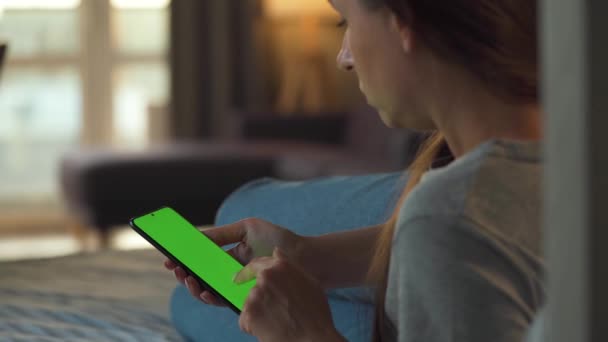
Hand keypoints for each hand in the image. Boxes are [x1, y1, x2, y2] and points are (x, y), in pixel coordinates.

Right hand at [164, 218, 306, 305]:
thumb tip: (195, 238)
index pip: (200, 258)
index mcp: (228, 255)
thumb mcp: (247, 229)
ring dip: (192, 286)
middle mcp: (230, 272)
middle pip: (199, 275)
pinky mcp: (245, 298)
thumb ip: (221, 234)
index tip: (167, 255)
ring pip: (206, 290)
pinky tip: (203, 289)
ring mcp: (236, 286)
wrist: (305, 257)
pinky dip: (209, 296)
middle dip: (182, 273)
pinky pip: (222, 300)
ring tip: (185, 277)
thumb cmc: (278, 241)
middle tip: (173, 267)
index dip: (183, 258)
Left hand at [234, 248, 344, 341]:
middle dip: (260, 297)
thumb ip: (289, 265)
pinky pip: (245, 320)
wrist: (312, 337)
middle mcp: (265, 277)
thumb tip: (276, 252)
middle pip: (253, 286)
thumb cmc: (315, 312)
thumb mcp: (309, 281)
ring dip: (257, 312)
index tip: (241, 278)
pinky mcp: (248, 313)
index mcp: (280, 267)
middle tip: (274, 310)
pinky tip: (269, 329)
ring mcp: (255, 295)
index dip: (250, 272)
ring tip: (276, 321)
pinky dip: (253, 326)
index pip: (257, 264)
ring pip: (249, 303)